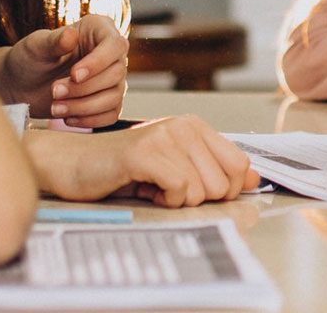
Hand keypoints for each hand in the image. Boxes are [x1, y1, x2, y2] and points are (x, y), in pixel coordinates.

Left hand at [0, 15, 127, 126]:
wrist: (20, 84)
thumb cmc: (29, 58)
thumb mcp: (36, 46)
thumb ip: (54, 41)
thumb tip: (71, 35)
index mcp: (98, 30)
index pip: (114, 45)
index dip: (98, 63)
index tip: (74, 75)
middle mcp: (111, 53)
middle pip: (116, 74)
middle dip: (83, 88)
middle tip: (54, 91)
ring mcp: (111, 78)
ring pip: (114, 97)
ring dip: (84, 107)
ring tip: (55, 107)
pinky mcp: (107, 101)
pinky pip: (111, 115)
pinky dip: (89, 120)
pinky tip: (67, 118)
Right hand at [26, 115, 259, 207]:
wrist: (72, 163)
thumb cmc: (122, 170)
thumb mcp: (175, 168)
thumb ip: (214, 171)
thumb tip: (254, 180)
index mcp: (196, 127)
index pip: (240, 166)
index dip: (223, 190)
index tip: (193, 190)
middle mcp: (185, 126)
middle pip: (224, 184)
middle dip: (196, 198)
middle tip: (165, 187)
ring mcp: (165, 136)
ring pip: (202, 190)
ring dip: (176, 201)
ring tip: (150, 185)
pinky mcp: (145, 153)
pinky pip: (179, 189)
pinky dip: (163, 200)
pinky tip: (143, 188)